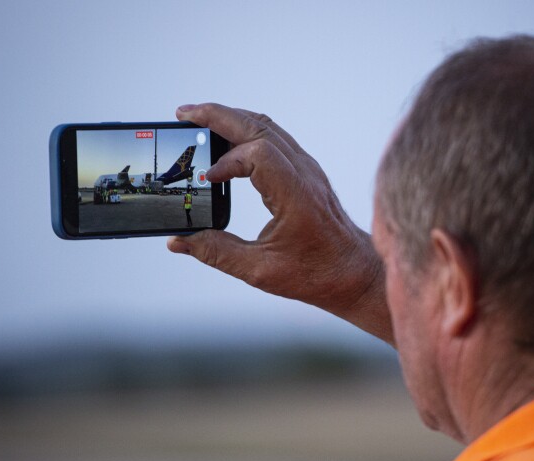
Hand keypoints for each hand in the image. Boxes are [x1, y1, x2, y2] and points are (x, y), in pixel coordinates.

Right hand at [167, 103, 392, 344]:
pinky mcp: (306, 171)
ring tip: (197, 120)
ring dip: (231, 118)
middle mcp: (304, 173)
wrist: (355, 271)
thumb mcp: (260, 270)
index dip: (226, 161)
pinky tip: (225, 139)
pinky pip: (274, 138)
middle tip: (182, 114)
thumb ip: (217, 253)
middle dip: (217, 115)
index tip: (207, 180)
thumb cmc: (316, 273)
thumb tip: (178, 242)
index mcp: (296, 195)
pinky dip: (246, 131)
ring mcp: (307, 168)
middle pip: (258, 127)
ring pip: (267, 127)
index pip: (258, 155)